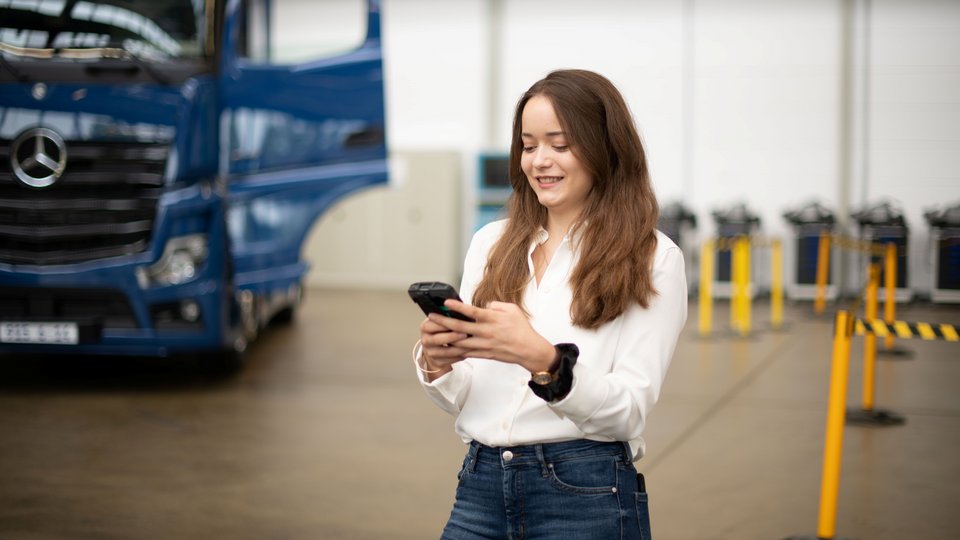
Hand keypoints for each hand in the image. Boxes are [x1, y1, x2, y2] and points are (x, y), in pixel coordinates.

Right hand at [418, 316, 469, 379]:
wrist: (435, 347)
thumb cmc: (442, 330)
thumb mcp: (441, 322)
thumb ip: (447, 316)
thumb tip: (461, 310)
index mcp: (425, 327)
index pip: (433, 324)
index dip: (445, 323)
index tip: (458, 320)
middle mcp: (425, 340)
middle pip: (438, 339)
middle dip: (453, 336)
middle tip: (465, 333)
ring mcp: (431, 352)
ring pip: (446, 351)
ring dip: (459, 348)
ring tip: (471, 343)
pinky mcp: (438, 361)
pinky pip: (451, 359)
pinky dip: (461, 355)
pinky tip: (470, 351)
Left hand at [429, 300, 555, 373]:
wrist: (529, 349)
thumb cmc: (521, 328)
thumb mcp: (512, 309)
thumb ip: (496, 305)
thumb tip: (484, 305)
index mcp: (493, 319)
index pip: (471, 311)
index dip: (457, 306)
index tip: (445, 302)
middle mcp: (486, 332)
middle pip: (460, 327)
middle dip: (443, 321)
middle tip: (431, 317)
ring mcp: (484, 344)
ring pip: (459, 342)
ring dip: (445, 336)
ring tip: (434, 332)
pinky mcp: (484, 354)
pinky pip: (466, 352)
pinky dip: (455, 349)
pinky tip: (446, 345)